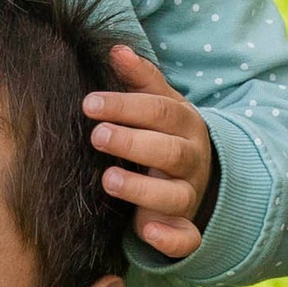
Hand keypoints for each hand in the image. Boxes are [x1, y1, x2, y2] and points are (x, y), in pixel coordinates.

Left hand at [85, 46, 218, 261]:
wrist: (198, 177)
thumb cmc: (165, 134)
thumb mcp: (159, 104)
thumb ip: (140, 79)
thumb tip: (116, 49)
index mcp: (184, 124)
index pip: (160, 111)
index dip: (126, 106)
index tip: (89, 103)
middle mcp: (190, 159)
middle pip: (169, 151)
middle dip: (133, 143)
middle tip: (97, 135)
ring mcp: (188, 194)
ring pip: (175, 194)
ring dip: (142, 188)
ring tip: (107, 179)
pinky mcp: (183, 226)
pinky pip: (186, 238)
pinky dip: (170, 238)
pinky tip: (148, 230)